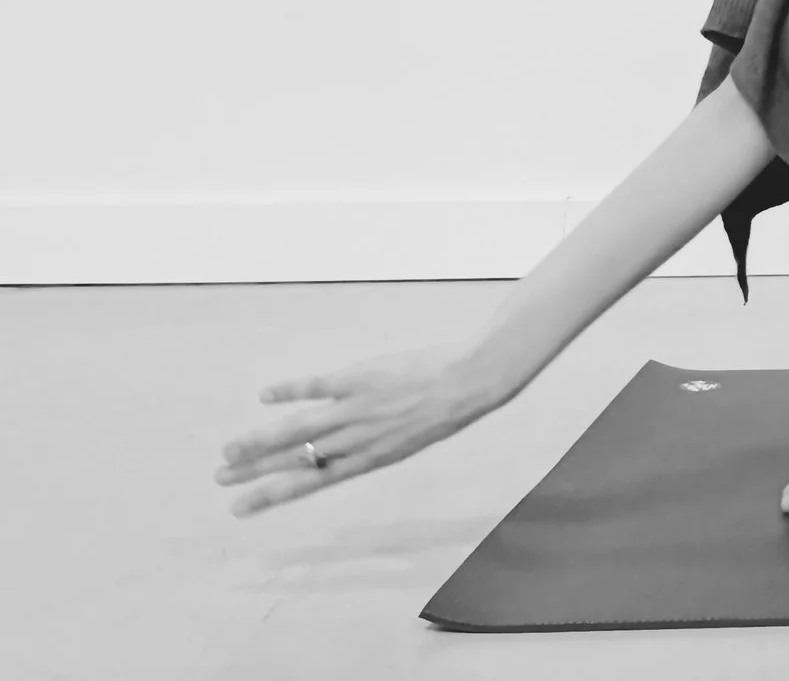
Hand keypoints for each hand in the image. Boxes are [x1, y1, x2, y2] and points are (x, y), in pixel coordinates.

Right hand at [214, 342, 503, 516]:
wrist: (470, 382)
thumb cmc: (442, 411)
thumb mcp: (404, 441)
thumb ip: (369, 448)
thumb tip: (337, 453)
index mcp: (367, 460)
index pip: (309, 485)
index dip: (272, 496)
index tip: (240, 508)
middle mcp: (356, 440)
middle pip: (295, 461)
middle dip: (254, 472)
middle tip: (219, 480)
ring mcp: (357, 410)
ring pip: (298, 430)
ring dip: (260, 440)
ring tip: (228, 450)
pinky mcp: (361, 378)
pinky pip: (319, 386)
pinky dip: (291, 391)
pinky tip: (265, 396)